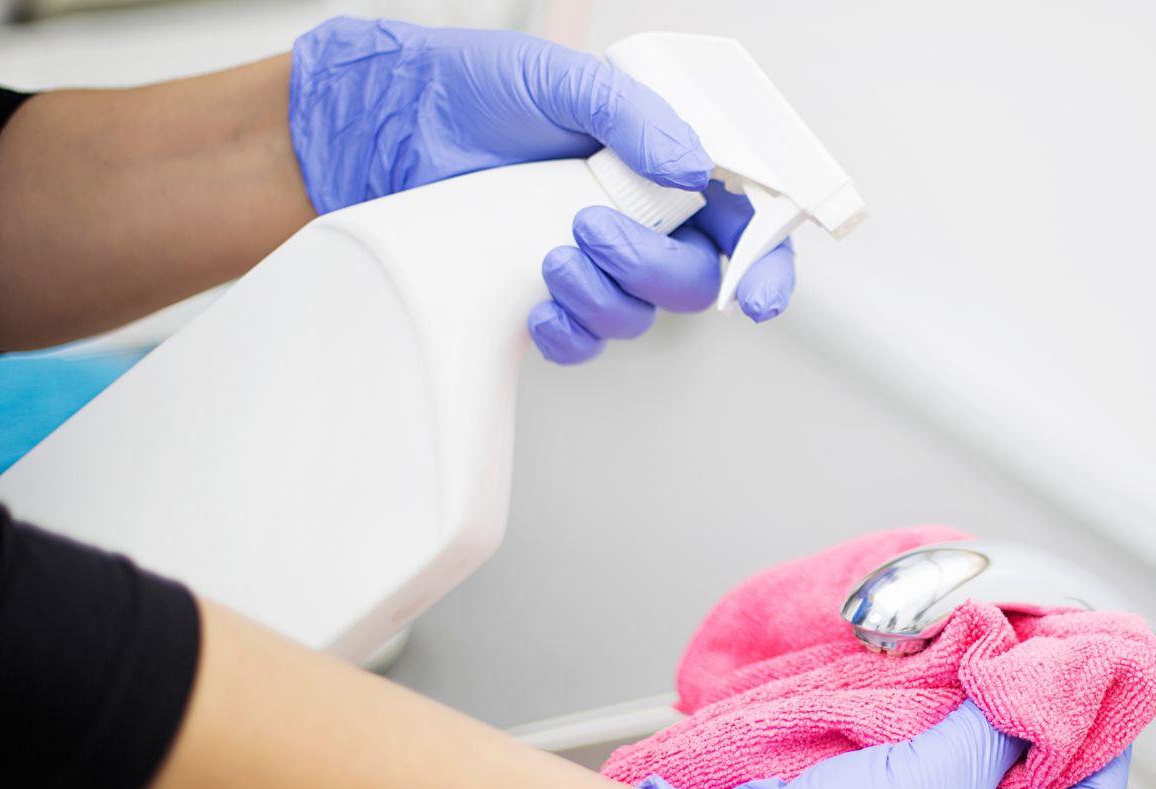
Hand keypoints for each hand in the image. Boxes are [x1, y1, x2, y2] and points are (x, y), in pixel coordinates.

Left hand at [288, 18, 795, 363]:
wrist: (391, 128)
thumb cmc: (474, 91)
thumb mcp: (561, 79)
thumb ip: (634, 117)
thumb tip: (689, 163)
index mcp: (665, 164)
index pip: (742, 221)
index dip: (765, 263)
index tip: (757, 293)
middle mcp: (642, 217)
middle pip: (696, 281)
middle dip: (654, 271)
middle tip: (593, 230)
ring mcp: (598, 259)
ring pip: (641, 314)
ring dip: (603, 297)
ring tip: (551, 254)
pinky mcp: (551, 295)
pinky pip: (585, 341)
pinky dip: (568, 334)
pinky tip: (538, 305)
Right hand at [615, 701, 1131, 788]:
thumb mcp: (947, 765)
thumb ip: (1004, 720)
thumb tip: (1034, 682)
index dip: (1103, 734)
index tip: (1101, 679)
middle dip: (1042, 733)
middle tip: (1046, 670)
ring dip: (993, 744)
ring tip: (1002, 679)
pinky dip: (955, 763)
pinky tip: (952, 713)